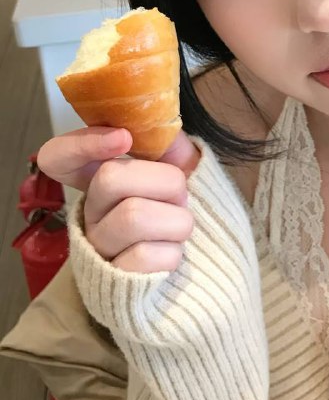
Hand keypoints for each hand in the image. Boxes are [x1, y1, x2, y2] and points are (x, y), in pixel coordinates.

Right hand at [37, 127, 199, 272]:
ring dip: (176, 219)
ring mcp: (98, 246)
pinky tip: (170, 252)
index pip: (58, 156)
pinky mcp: (113, 279)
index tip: (124, 137)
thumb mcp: (173, 165)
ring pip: (134, 216)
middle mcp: (90, 211)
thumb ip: (163, 140)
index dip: (82, 144)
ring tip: (179, 226)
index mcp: (99, 178)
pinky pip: (145, 255)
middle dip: (166, 180)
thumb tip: (157, 120)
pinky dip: (172, 251)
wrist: (200, 258)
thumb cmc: (179, 207)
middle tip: (179, 196)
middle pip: (110, 177)